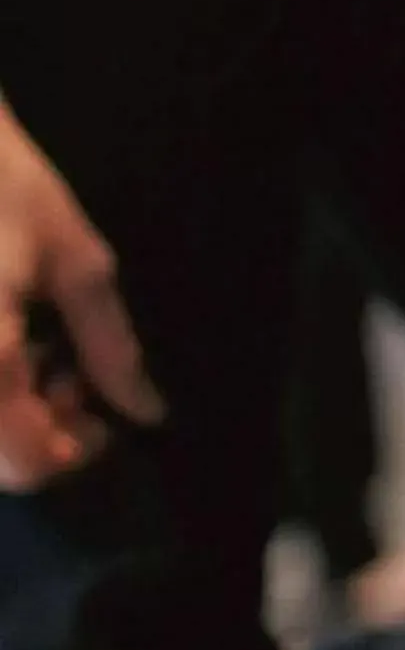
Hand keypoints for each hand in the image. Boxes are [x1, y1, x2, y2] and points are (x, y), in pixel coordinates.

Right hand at [0, 90, 161, 485]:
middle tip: (71, 375)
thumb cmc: (3, 186)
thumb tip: (146, 412)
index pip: (27, 463)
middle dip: (41, 432)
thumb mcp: (77, 262)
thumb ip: (111, 346)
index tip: (101, 416)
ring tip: (41, 351)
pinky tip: (7, 340)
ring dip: (12, 411)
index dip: (75, 454)